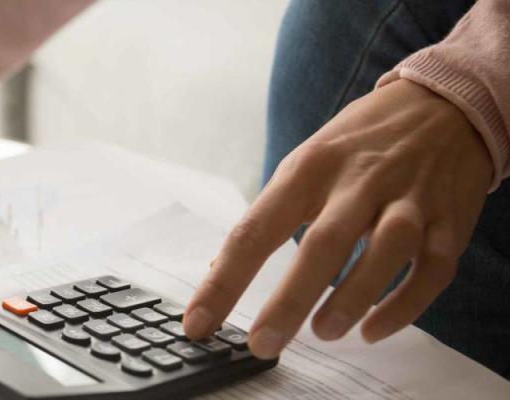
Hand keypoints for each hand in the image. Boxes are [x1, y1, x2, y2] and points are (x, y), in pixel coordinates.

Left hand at [182, 80, 492, 357]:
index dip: (224, 282)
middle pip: (322, 243)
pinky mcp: (450, 219)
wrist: (443, 104)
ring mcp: (409, 198)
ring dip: (353, 298)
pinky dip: (404, 306)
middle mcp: (358, 181)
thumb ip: (269, 216)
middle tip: (263, 343)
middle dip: (290, 300)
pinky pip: (433, 268)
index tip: (198, 324)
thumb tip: (220, 270)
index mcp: (308, 169)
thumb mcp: (305, 164)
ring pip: (386, 250)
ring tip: (324, 332)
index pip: (255, 229)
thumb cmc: (357, 145)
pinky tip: (374, 330)